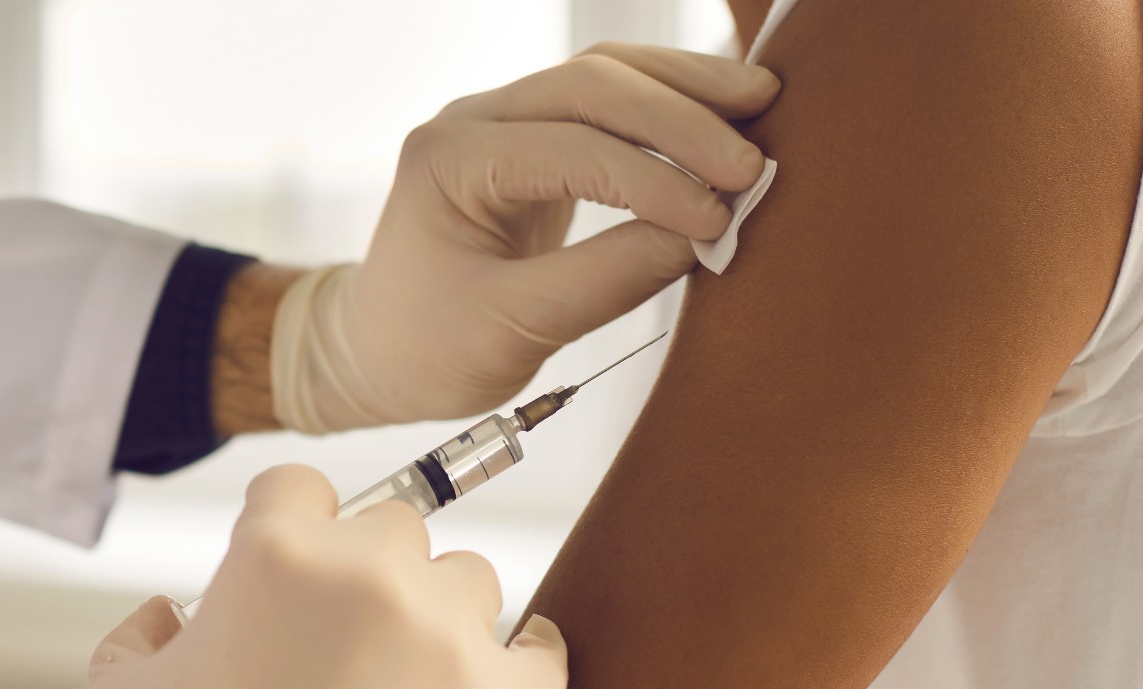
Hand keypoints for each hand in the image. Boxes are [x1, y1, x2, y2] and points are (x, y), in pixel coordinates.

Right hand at [88, 465, 566, 688]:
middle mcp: (368, 574)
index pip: (296, 488)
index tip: (292, 572)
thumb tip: (162, 618)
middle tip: (343, 642)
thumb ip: (139, 642)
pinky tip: (505, 668)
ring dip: (440, 618)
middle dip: (368, 576)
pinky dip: (523, 659)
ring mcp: (445, 631)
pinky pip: (538, 647)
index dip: (289, 529)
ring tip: (403, 677)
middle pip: (392, 526)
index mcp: (274, 555)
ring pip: (466, 579)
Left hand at [272, 42, 780, 432]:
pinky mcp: (534, 142)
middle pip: (591, 85)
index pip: (570, 149)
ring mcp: (504, 124)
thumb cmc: (426, 348)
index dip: (653, 180)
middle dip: (680, 117)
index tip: (717, 220)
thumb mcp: (509, 330)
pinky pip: (608, 104)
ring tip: (762, 103)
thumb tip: (698, 241)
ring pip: (605, 76)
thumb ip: (602, 282)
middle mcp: (474, 122)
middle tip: (752, 163)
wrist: (380, 352)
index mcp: (450, 161)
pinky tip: (723, 114)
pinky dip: (668, 106)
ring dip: (684, 89)